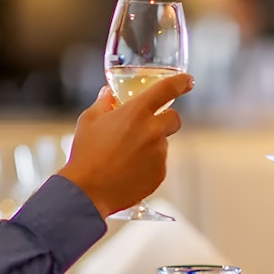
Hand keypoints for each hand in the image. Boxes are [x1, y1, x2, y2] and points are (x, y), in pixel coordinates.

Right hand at [59, 73, 193, 217]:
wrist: (87, 191)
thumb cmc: (86, 154)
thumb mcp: (89, 120)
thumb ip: (103, 102)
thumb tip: (108, 93)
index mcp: (136, 112)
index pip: (167, 89)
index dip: (180, 82)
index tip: (188, 81)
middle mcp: (153, 131)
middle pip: (174, 118)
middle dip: (165, 118)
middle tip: (146, 126)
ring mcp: (158, 154)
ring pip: (163, 142)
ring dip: (151, 144)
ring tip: (125, 155)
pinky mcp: (159, 174)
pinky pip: (159, 163)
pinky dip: (148, 164)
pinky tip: (128, 170)